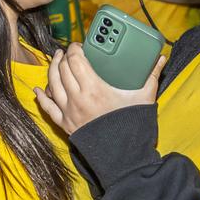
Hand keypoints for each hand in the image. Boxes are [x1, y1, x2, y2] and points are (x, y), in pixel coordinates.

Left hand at [33, 45, 163, 134]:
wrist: (123, 154)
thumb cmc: (133, 124)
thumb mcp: (144, 96)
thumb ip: (151, 74)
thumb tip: (160, 58)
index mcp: (94, 88)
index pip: (76, 61)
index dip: (74, 49)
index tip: (78, 45)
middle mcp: (77, 99)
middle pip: (62, 70)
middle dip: (62, 57)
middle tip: (67, 51)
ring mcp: (69, 112)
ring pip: (52, 85)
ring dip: (52, 70)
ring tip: (55, 62)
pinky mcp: (66, 125)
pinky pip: (48, 109)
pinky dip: (41, 98)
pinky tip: (38, 90)